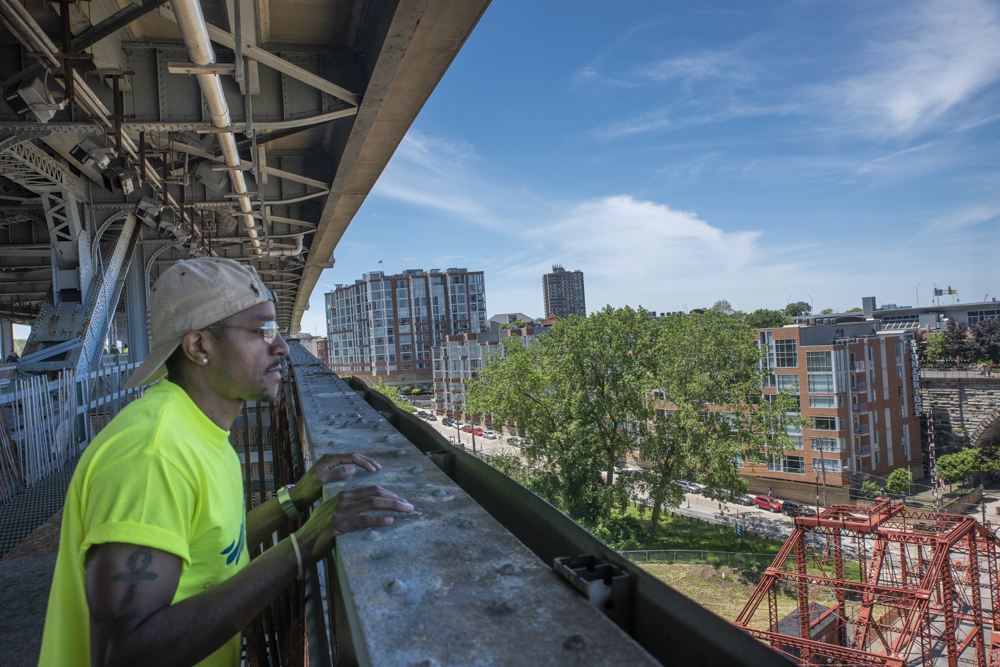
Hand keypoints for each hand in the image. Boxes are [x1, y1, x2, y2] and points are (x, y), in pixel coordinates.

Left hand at [292, 453, 382, 504]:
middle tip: (379, 468)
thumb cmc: (307, 489)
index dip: (364, 463)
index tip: (374, 470)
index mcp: (330, 459)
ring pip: (351, 461)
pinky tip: (363, 474)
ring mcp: (331, 464)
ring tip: (374, 469)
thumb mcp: (321, 481)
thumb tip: (352, 469)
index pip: (352, 457)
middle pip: (353, 457)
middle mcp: (331, 459)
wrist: (297, 496)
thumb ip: (336, 474)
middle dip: (367, 461)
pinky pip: (348, 466)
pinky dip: (358, 468)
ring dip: (363, 464)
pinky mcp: (332, 471)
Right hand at [295, 486, 411, 562]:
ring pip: (372, 503)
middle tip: (409, 506)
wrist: (301, 545)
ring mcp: (340, 511)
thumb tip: (367, 512)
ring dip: (393, 505)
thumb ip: (350, 511)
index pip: (371, 489)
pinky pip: (363, 520)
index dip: (389, 494)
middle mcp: (343, 499)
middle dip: (395, 498)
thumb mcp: (334, 515)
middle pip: (375, 493)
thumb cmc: (319, 533)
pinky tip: (390, 521)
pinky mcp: (338, 524)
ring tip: (406, 510)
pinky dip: (378, 520)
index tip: (401, 501)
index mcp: (343, 495)